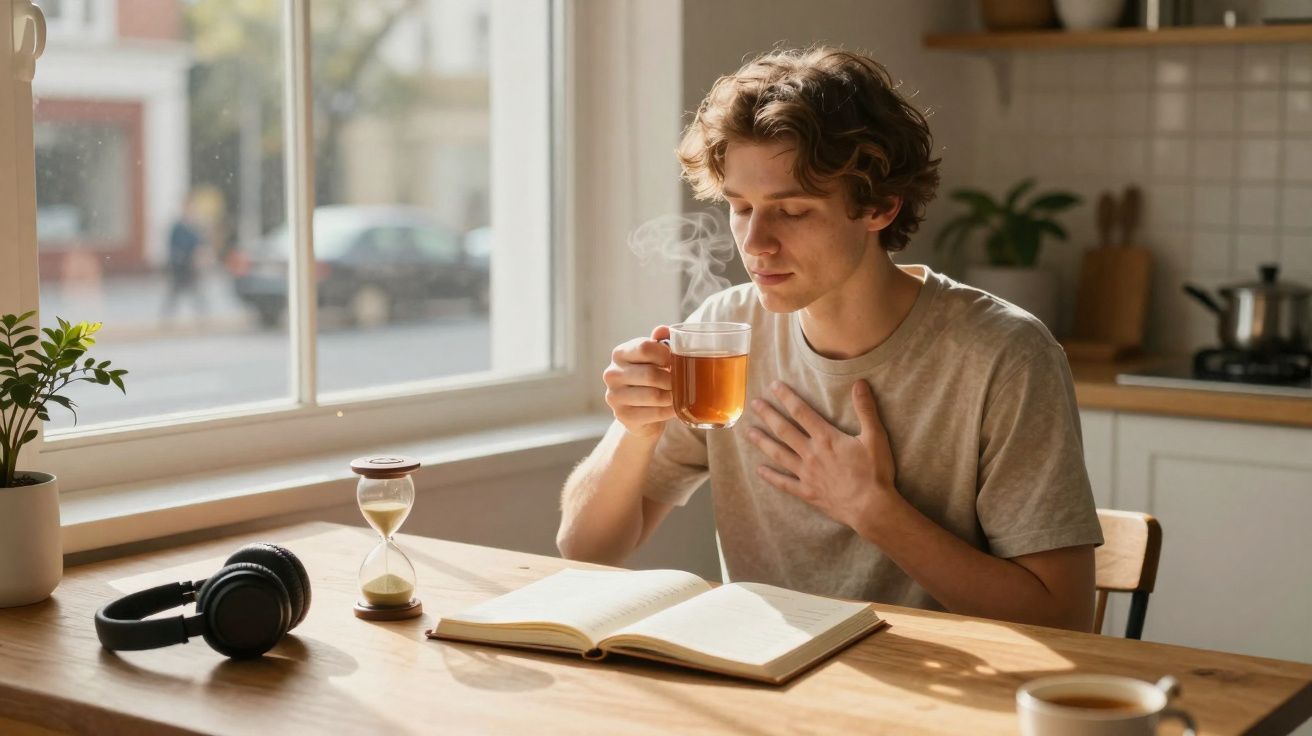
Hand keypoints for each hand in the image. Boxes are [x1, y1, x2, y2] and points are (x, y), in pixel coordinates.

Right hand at [603, 325, 675, 438]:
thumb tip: (663, 330)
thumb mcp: (655, 357)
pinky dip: (669, 411)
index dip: (665, 354)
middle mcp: (612, 374)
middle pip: (651, 374)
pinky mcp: (622, 416)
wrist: (641, 413)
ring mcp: (615, 396)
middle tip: (679, 382)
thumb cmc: (651, 379)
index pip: (644, 348)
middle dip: (671, 379)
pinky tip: (673, 408)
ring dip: (672, 396)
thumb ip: (660, 342)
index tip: (673, 361)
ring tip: (678, 395)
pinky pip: (654, 413)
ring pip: (654, 395)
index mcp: (620, 354)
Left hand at [747, 380, 898, 534]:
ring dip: (763, 442)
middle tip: (754, 404)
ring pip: (778, 454)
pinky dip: (770, 476)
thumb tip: (860, 383)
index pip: (801, 412)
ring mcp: (806, 474)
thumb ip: (866, 409)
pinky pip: (783, 483)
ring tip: (749, 432)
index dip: (786, 397)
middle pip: (784, 430)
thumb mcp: (875, 437)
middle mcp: (811, 453)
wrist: (871, 508)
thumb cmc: (875, 472)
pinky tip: (759, 470)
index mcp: (826, 438)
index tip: (773, 386)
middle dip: (768, 415)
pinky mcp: (807, 492)